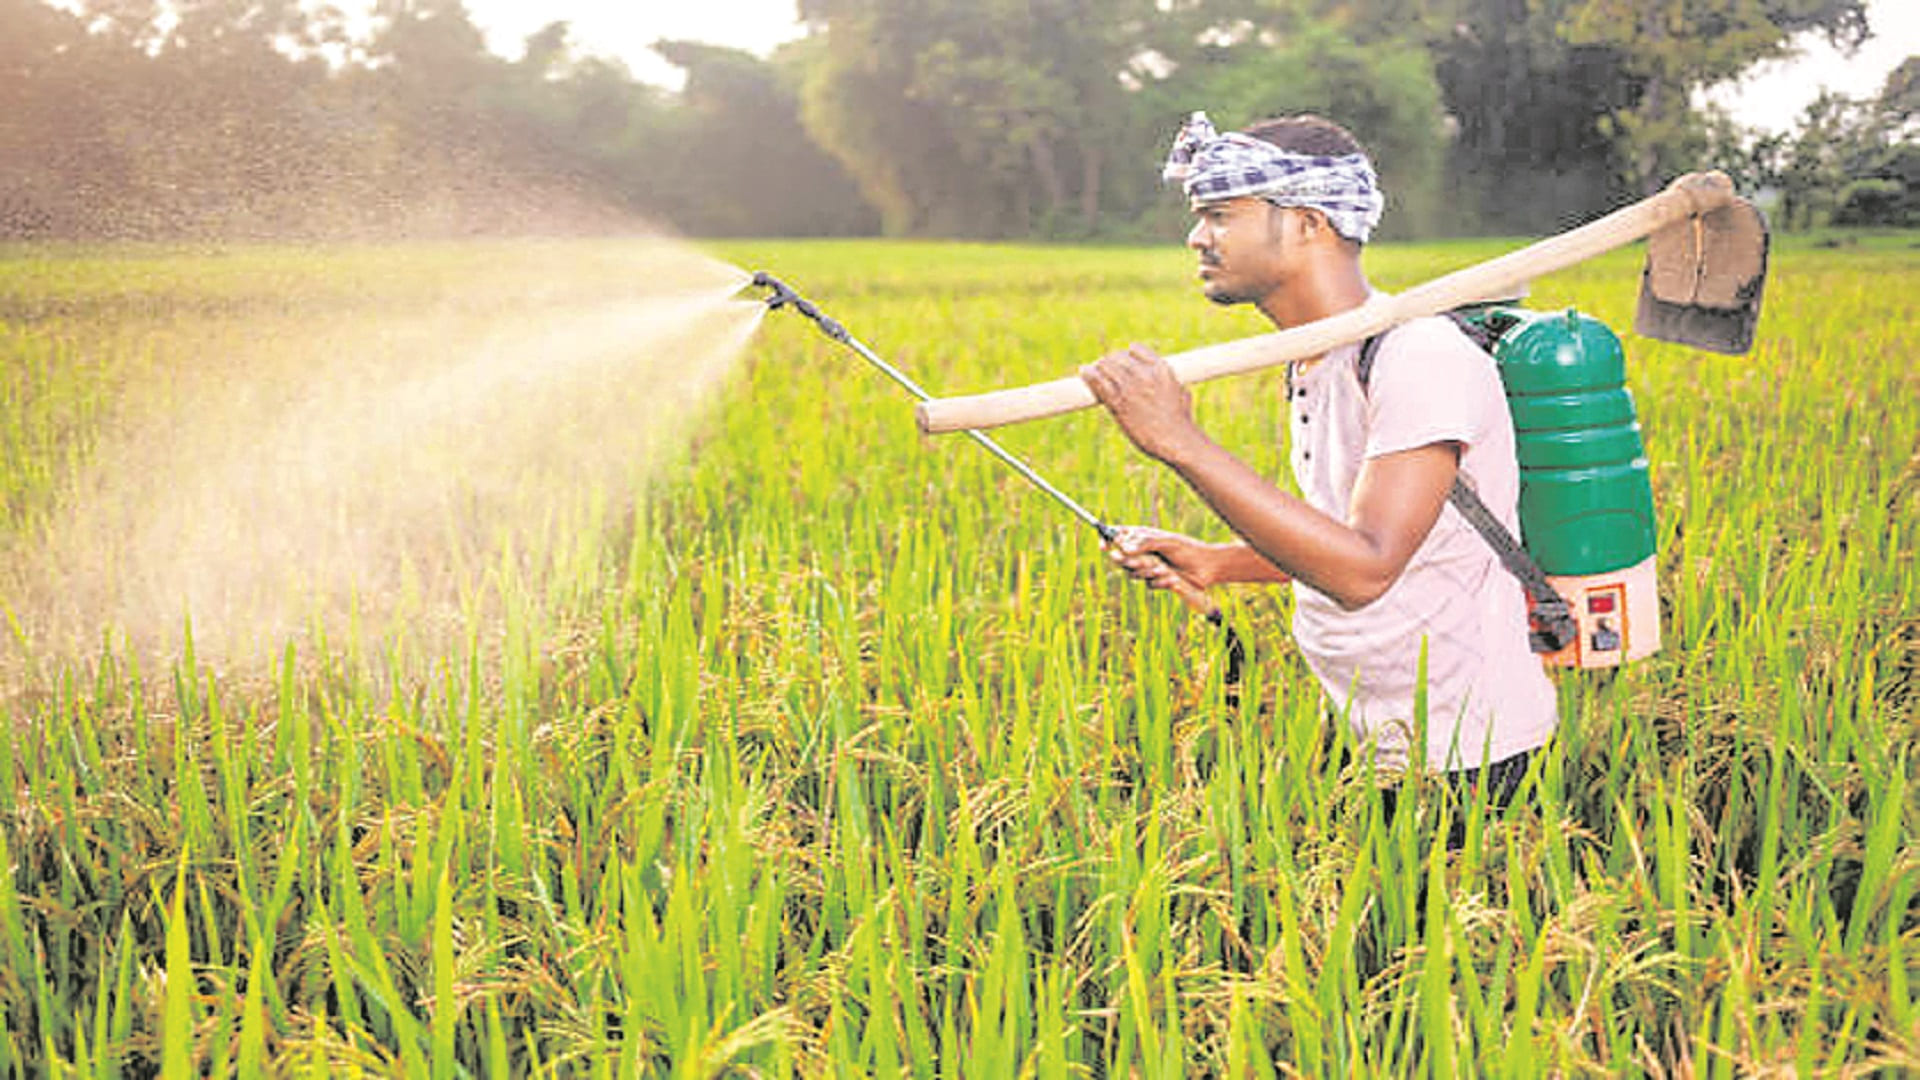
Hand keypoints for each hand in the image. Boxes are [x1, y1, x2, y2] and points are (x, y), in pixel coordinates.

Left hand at [1079, 344, 1207, 463]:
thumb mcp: (1181, 392)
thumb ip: (1169, 381)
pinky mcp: (1118, 403)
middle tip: (1103, 367)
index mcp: (1161, 369)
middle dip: (1110, 361)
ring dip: (1098, 367)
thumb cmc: (1181, 421)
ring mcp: (1130, 388)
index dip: (1126, 354)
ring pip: (1106, 367)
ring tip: (1091, 370)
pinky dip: (1089, 375)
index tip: (1121, 360)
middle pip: (1118, 357)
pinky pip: (1099, 383)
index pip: (1135, 350)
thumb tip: (1167, 381)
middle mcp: (1144, 374)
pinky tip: (1084, 372)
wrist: (1175, 440)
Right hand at [1105, 525, 1217, 590]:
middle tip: (1138, 561)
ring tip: (1164, 569)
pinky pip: (1150, 585)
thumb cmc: (1187, 548)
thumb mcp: (1165, 541)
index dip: (1108, 540)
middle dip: (1129, 562)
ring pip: (1134, 574)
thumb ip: (1144, 543)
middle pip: (1122, 559)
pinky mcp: (1158, 582)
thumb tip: (1124, 547)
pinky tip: (1173, 578)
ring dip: (1148, 572)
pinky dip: (1161, 582)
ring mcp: (1149, 568)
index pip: (1119, 537)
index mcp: (1143, 538)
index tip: (1103, 546)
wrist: (1207, 567)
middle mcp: (1143, 553)